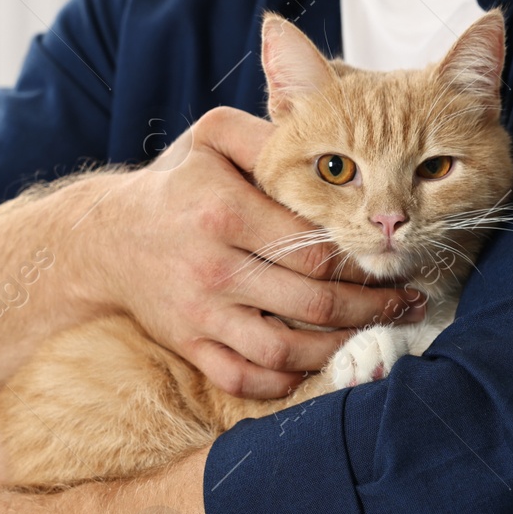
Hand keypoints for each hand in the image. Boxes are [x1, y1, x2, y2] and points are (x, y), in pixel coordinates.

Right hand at [84, 107, 425, 398]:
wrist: (104, 237)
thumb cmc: (175, 184)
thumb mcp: (213, 137)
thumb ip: (269, 132)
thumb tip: (328, 140)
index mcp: (226, 211)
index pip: (315, 248)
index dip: (362, 260)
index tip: (391, 259)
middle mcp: (213, 266)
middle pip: (314, 302)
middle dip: (372, 308)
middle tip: (408, 303)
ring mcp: (200, 312)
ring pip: (285, 350)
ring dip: (340, 349)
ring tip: (376, 337)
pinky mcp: (188, 345)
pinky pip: (244, 378)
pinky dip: (285, 381)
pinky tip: (316, 365)